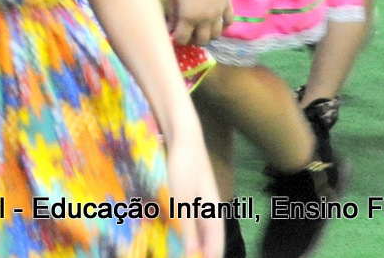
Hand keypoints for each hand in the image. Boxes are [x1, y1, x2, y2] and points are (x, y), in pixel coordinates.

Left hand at [165, 0, 232, 46]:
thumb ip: (171, 13)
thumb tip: (170, 28)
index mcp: (189, 17)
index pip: (183, 39)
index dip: (178, 39)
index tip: (176, 34)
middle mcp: (205, 20)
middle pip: (202, 41)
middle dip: (193, 40)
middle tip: (189, 32)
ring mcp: (219, 14)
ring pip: (216, 35)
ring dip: (208, 35)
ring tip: (202, 29)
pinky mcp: (227, 5)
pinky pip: (229, 21)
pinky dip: (224, 25)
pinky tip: (218, 23)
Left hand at [165, 132, 223, 257]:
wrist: (184, 137)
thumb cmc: (185, 167)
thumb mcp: (183, 200)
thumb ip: (188, 228)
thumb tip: (191, 254)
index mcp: (214, 216)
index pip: (216, 249)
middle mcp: (210, 213)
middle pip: (207, 243)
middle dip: (194, 251)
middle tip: (174, 253)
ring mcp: (200, 205)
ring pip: (196, 233)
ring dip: (186, 242)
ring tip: (170, 248)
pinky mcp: (189, 198)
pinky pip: (188, 221)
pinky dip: (180, 229)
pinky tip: (168, 231)